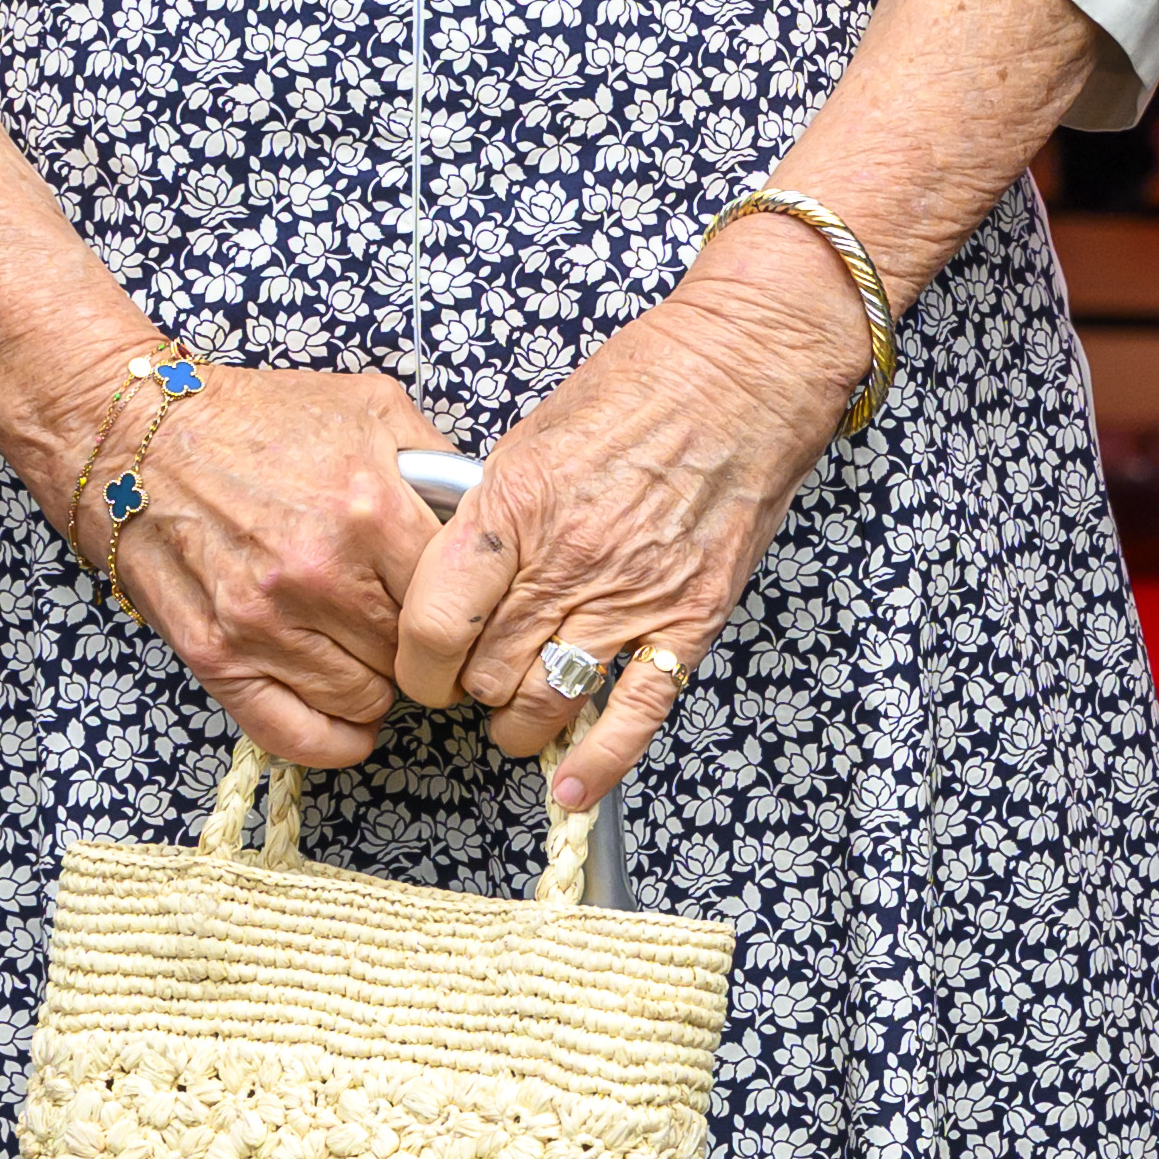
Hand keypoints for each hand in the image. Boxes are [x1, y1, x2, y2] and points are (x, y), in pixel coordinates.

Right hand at [62, 355, 439, 771]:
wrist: (137, 436)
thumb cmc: (256, 420)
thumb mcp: (367, 407)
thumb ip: (439, 461)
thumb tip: (487, 514)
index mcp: (369, 510)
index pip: (455, 600)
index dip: (461, 608)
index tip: (456, 610)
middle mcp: (319, 575)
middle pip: (413, 657)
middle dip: (419, 648)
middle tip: (404, 627)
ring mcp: (264, 623)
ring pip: (365, 701)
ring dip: (375, 686)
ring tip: (364, 651)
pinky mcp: (217, 657)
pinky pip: (295, 735)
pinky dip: (333, 740)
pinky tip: (347, 721)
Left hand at [392, 240, 859, 814]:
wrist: (744, 371)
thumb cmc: (641, 385)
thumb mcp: (530, 438)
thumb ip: (489, 517)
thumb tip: (454, 581)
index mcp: (512, 508)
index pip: (433, 626)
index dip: (415, 664)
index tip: (420, 666)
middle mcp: (565, 562)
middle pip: (482, 674)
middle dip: (468, 688)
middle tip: (475, 677)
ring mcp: (631, 596)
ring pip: (543, 704)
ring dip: (519, 723)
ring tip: (518, 712)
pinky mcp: (689, 619)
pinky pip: (635, 713)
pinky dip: (599, 762)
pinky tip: (572, 787)